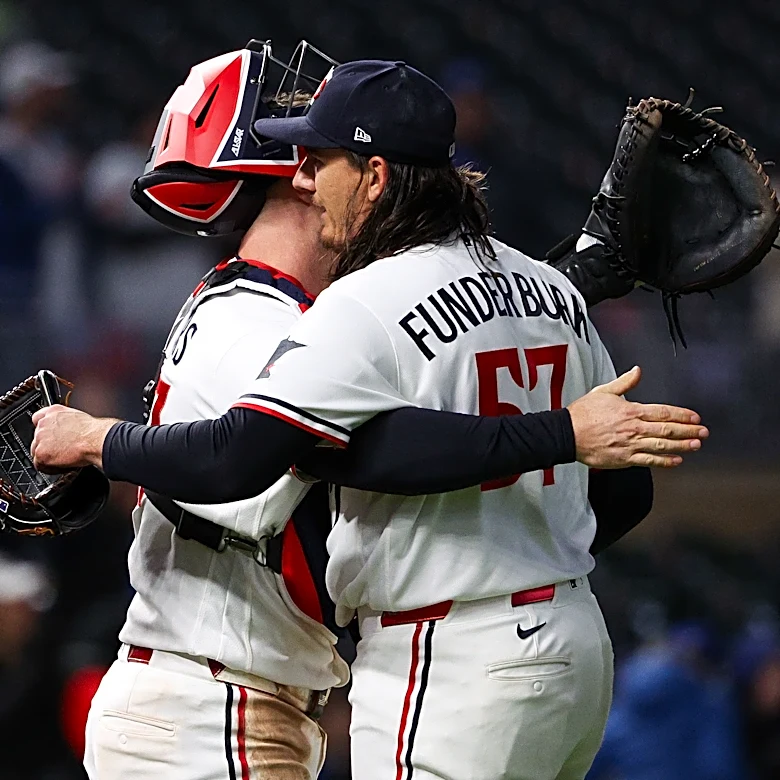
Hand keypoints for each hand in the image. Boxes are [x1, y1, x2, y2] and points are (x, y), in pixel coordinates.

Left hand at [31, 405, 116, 471]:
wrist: (97, 440)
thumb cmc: (95, 432)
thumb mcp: (79, 419)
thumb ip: (66, 423)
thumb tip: (66, 431)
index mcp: (54, 411)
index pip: (37, 419)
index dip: (44, 430)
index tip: (50, 437)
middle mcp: (44, 423)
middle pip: (37, 438)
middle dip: (48, 446)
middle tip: (62, 451)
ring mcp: (40, 438)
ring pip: (37, 451)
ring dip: (48, 457)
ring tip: (65, 459)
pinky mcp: (41, 453)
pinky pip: (39, 465)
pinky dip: (50, 468)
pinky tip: (63, 465)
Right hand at [568, 366, 707, 467]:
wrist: (567, 434)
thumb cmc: (583, 413)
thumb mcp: (603, 391)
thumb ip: (625, 383)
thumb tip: (638, 371)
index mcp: (631, 410)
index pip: (664, 412)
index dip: (682, 415)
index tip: (695, 417)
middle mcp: (634, 428)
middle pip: (668, 429)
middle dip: (689, 431)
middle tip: (703, 432)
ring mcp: (630, 445)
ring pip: (662, 445)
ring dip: (682, 445)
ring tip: (696, 445)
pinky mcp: (624, 459)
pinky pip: (649, 461)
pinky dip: (664, 461)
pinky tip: (676, 460)